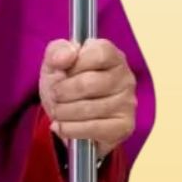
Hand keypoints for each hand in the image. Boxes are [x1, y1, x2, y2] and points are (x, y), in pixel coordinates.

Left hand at [39, 38, 137, 165]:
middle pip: (88, 84)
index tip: (62, 72)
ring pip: (88, 109)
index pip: (98, 54)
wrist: (68, 114)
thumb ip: (57, 52)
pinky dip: (69, 129)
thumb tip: (68, 55)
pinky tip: (61, 126)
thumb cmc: (64, 83)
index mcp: (112, 55)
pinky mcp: (124, 126)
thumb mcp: (54, 63)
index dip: (74, 65)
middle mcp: (125, 77)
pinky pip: (92, 129)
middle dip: (62, 92)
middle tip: (55, 96)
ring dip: (63, 112)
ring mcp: (127, 103)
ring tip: (57, 111)